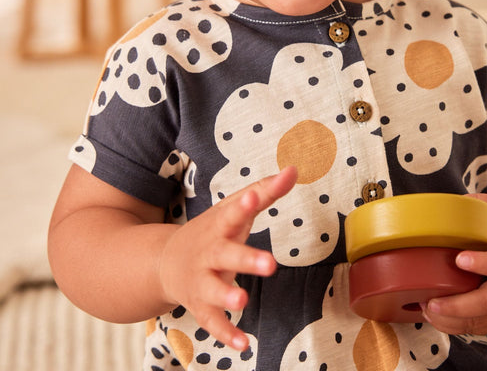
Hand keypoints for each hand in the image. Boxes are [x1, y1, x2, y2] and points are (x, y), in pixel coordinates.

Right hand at [158, 165, 296, 350]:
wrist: (166, 261)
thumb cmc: (213, 231)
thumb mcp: (235, 208)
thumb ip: (266, 191)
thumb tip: (294, 169)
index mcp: (220, 226)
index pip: (232, 213)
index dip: (243, 206)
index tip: (253, 198)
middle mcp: (209, 253)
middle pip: (226, 255)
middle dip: (246, 259)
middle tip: (270, 263)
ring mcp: (202, 281)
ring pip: (213, 290)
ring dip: (227, 295)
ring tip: (243, 299)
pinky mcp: (201, 306)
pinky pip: (212, 322)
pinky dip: (226, 333)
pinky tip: (243, 343)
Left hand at [420, 193, 486, 334]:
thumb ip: (486, 205)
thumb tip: (457, 204)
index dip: (486, 263)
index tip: (459, 259)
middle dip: (462, 305)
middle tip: (432, 302)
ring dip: (455, 319)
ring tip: (427, 309)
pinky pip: (482, 328)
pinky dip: (458, 327)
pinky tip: (437, 317)